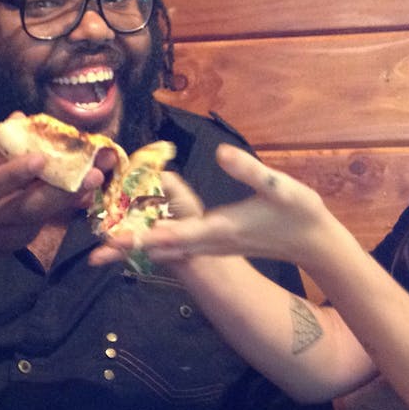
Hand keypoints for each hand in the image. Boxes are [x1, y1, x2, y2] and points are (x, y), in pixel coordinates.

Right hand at [0, 133, 101, 258]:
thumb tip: (24, 119)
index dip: (14, 174)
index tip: (41, 158)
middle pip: (23, 209)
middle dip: (60, 191)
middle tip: (93, 172)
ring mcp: (1, 236)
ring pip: (40, 218)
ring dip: (71, 198)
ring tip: (97, 178)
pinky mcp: (17, 243)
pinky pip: (44, 223)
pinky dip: (64, 206)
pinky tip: (85, 190)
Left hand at [92, 143, 336, 267]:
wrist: (314, 242)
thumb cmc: (300, 212)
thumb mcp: (279, 186)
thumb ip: (249, 170)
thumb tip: (220, 153)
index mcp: (219, 229)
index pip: (173, 234)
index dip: (141, 236)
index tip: (113, 240)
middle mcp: (210, 243)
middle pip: (161, 248)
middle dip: (129, 251)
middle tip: (93, 256)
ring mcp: (213, 247)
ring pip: (168, 251)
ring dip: (138, 249)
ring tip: (107, 247)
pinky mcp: (216, 245)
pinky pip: (179, 248)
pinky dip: (157, 243)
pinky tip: (143, 236)